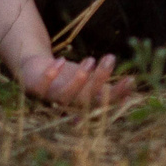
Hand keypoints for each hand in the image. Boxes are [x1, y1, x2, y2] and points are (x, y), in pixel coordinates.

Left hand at [17, 52, 136, 108]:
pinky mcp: (32, 88)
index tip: (131, 78)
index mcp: (82, 106)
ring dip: (78, 80)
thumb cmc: (65, 78)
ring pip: (64, 96)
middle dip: (99, 80)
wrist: (33, 71)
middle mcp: (66, 106)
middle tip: (110, 59)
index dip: (117, 94)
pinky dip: (50, 74)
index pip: (103, 103)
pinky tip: (61, 60)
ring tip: (91, 59)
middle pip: (85, 99)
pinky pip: (41, 85)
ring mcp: (48, 99)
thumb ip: (105, 86)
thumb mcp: (87, 81)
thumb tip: (133, 84)